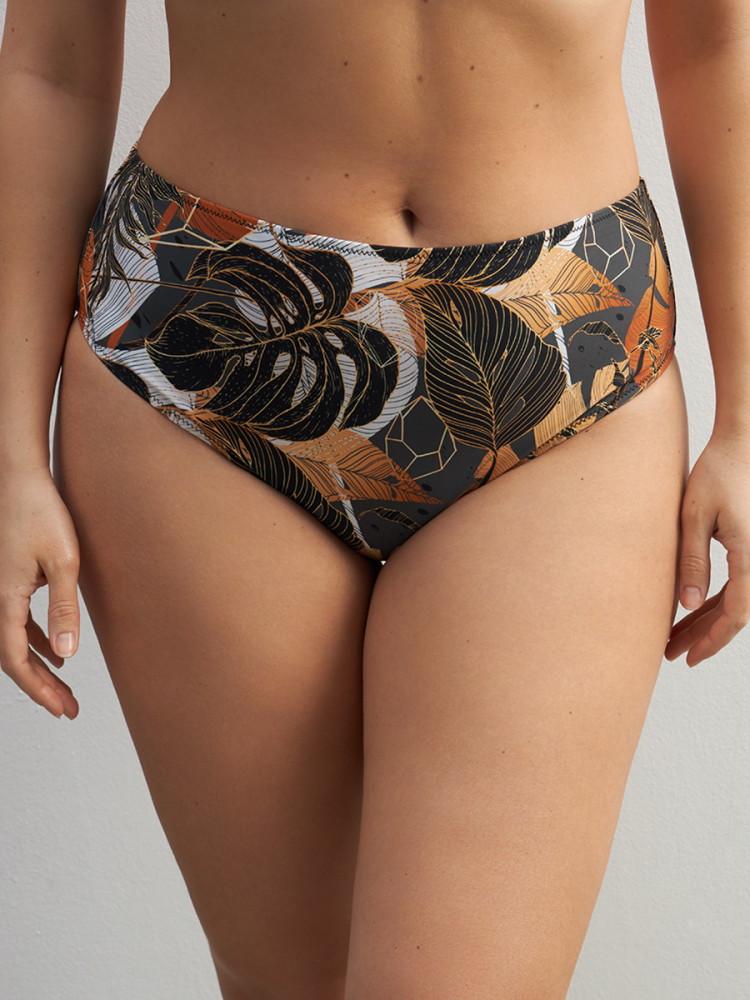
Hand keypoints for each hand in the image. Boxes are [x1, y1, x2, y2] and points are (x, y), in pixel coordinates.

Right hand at [0, 468, 80, 718]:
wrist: (20, 477)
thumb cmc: (41, 512)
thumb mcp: (64, 561)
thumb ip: (64, 607)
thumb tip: (68, 654)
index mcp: (4, 599)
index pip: (16, 660)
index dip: (38, 688)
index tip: (61, 709)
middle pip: (14, 657)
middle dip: (41, 686)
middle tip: (67, 710)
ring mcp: (1, 589)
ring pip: (16, 641)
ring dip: (41, 666)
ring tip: (65, 689)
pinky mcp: (10, 579)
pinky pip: (18, 621)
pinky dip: (37, 640)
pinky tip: (58, 651)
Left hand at [664, 430, 749, 666]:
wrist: (741, 445)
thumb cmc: (717, 474)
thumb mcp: (694, 517)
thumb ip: (692, 561)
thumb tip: (686, 605)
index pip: (737, 613)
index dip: (713, 640)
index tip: (689, 657)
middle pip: (735, 612)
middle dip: (703, 636)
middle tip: (671, 654)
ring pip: (734, 601)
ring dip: (705, 621)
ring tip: (672, 640)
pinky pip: (735, 584)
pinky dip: (711, 601)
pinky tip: (688, 612)